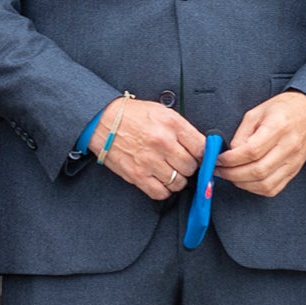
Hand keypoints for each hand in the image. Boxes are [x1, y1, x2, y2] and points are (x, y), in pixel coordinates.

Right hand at [90, 98, 207, 201]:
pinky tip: (160, 181)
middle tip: (181, 162)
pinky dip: (164, 190)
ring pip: (179, 182)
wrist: (102, 121)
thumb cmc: (132, 115)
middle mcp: (163, 142)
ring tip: (169, 171)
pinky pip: (161, 192)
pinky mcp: (137, 175)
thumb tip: (201, 148)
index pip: (202, 148)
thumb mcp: (162, 112)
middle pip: (191, 167)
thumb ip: (183, 129)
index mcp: (172, 124)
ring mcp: (150, 160)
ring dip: (177, 179)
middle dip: (189, 166)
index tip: (199, 157)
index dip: (203, 155)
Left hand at [216, 91, 305, 197]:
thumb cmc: (282, 109)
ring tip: (230, 176)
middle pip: (258, 171)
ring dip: (242, 184)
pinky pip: (274, 188)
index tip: (218, 159)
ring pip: (265, 184)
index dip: (231, 159)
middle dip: (232, 174)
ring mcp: (293, 161)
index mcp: (278, 127)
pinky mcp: (294, 171)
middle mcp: (288, 147)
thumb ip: (242, 134)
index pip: (252, 151)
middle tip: (219, 170)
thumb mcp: (257, 112)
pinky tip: (245, 181)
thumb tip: (229, 154)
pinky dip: (256, 189)